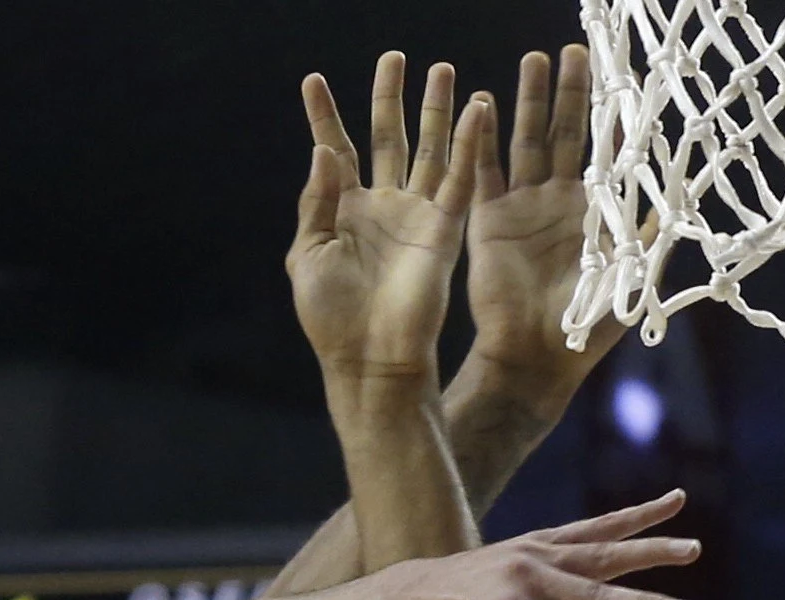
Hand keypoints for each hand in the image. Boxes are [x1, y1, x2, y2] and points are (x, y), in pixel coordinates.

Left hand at [289, 54, 486, 387]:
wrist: (370, 358)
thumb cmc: (331, 316)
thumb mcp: (308, 255)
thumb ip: (317, 201)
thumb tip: (323, 150)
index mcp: (344, 211)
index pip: (335, 150)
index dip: (324, 115)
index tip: (312, 81)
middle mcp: (383, 206)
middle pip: (388, 137)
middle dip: (390, 98)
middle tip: (394, 57)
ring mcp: (417, 214)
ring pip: (431, 149)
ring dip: (436, 110)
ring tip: (441, 68)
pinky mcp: (446, 228)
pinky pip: (463, 177)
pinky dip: (470, 143)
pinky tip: (476, 109)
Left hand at [365, 491, 696, 599]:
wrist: (406, 598)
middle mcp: (524, 579)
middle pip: (592, 596)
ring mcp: (534, 554)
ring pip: (603, 551)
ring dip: (651, 550)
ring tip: (694, 548)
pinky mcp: (541, 541)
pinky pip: (595, 527)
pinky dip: (634, 515)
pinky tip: (675, 501)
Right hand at [465, 46, 622, 407]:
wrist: (533, 356)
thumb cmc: (587, 323)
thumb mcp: (632, 273)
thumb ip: (652, 229)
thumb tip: (685, 187)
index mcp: (594, 210)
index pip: (605, 149)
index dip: (610, 113)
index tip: (619, 75)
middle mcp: (557, 200)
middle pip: (566, 132)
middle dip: (571, 91)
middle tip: (575, 51)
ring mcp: (520, 206)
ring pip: (525, 140)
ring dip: (529, 101)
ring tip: (534, 62)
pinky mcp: (486, 219)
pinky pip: (482, 171)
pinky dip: (480, 139)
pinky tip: (480, 105)